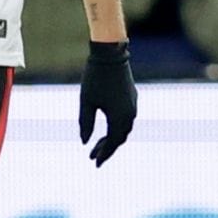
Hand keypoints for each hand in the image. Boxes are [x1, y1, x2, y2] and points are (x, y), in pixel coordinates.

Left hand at [79, 40, 136, 165]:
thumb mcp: (86, 101)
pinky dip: (116, 127)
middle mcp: (130, 113)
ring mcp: (133, 104)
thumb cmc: (95, 77)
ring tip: (98, 144)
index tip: (94, 163)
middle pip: (119, 138)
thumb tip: (85, 142)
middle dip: (106, 148)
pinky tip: (107, 127)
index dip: (103, 154)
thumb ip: (86, 123)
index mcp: (119, 117)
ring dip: (112, 138)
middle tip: (93, 156)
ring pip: (124, 129)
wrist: (111, 54)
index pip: (112, 143)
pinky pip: (127, 119)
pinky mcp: (132, 97)